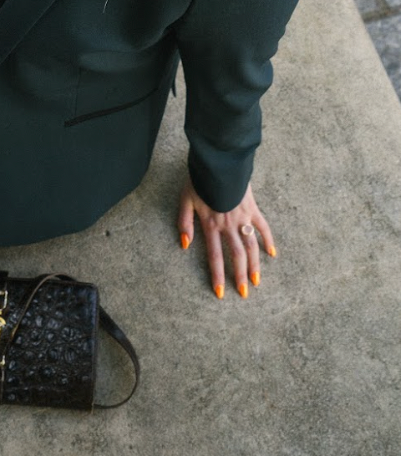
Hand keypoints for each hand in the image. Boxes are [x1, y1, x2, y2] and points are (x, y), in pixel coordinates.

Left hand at [177, 180, 276, 298]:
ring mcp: (243, 217)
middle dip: (239, 276)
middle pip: (236, 255)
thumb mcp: (185, 200)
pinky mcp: (253, 208)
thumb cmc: (199, 179)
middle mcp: (228, 225)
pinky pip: (263, 227)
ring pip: (251, 245)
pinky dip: (268, 240)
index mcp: (211, 225)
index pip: (215, 256)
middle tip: (244, 294)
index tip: (221, 293)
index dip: (218, 275)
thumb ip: (184, 223)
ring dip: (255, 264)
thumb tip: (185, 245)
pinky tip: (272, 253)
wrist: (219, 161)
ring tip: (257, 281)